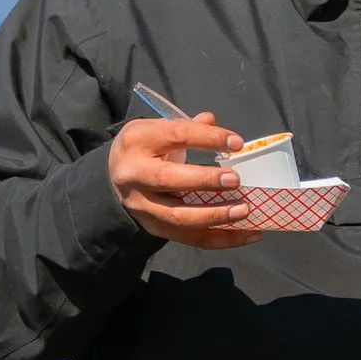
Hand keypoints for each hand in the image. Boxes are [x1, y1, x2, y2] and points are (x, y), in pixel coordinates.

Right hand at [107, 115, 256, 249]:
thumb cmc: (145, 149)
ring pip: (178, 216)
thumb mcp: (158, 130)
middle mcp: (135, 174)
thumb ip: (186, 127)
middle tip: (236, 180)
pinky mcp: (154, 228)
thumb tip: (211, 119)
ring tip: (244, 211)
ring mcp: (142, 205)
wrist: (113, 177)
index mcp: (138, 141)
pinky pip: (190, 238)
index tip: (237, 143)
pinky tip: (247, 235)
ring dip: (215, 216)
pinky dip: (221, 239)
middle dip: (205, 181)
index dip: (208, 138)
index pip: (176, 135)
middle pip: (169, 179)